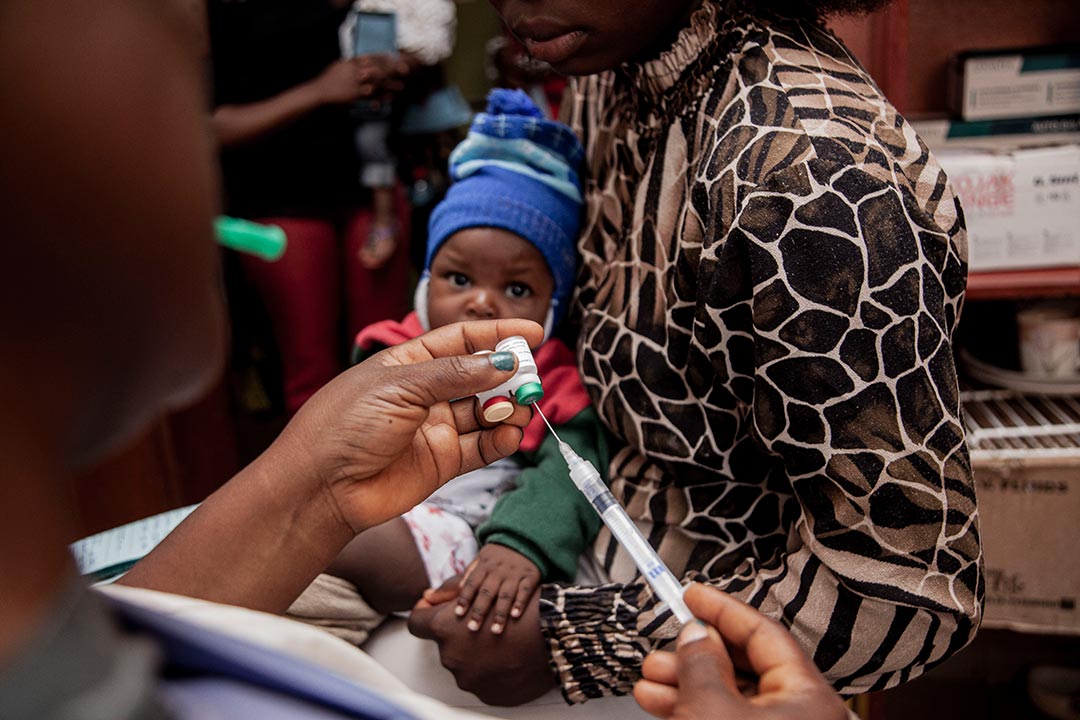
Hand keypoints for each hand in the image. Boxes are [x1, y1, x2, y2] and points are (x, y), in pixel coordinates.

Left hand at [266, 320, 543, 534]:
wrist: (321, 487)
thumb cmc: (345, 425)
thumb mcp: (399, 386)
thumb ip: (455, 374)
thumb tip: (502, 361)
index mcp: (409, 364)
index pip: (461, 341)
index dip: (497, 335)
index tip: (533, 334)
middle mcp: (425, 394)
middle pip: (480, 376)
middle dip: (509, 375)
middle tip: (531, 378)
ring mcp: (436, 428)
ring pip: (486, 412)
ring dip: (508, 407)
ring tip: (520, 408)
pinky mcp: (443, 462)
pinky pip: (483, 447)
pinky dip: (502, 439)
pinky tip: (510, 433)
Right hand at [310, 56, 406, 104]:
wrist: (318, 93)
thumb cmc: (327, 81)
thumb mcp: (338, 67)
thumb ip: (349, 64)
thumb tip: (358, 61)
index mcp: (351, 63)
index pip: (371, 57)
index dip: (383, 58)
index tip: (393, 57)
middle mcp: (355, 71)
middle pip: (378, 68)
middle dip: (392, 69)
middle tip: (405, 70)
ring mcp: (355, 83)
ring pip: (377, 83)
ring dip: (390, 85)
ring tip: (401, 87)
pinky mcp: (354, 95)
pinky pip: (371, 96)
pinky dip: (381, 98)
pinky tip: (389, 100)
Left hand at [409, 576, 555, 704]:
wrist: (556, 636)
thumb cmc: (518, 602)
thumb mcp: (483, 586)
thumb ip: (449, 592)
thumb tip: (428, 598)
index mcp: (445, 628)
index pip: (416, 623)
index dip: (424, 615)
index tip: (436, 613)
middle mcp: (451, 656)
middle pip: (443, 644)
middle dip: (458, 635)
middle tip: (484, 626)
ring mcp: (468, 678)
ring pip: (463, 663)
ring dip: (475, 654)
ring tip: (500, 644)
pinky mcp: (486, 694)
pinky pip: (481, 680)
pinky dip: (490, 670)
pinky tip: (506, 659)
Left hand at [455, 544, 540, 633]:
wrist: (525, 540)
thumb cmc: (499, 555)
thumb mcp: (482, 557)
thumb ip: (469, 573)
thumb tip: (456, 589)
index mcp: (485, 565)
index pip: (472, 583)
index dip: (465, 598)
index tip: (458, 613)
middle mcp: (498, 570)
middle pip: (487, 592)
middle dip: (479, 610)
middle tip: (473, 628)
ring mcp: (515, 574)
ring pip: (505, 594)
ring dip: (500, 612)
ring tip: (495, 630)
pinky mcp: (530, 576)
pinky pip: (525, 590)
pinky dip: (520, 602)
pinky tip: (515, 615)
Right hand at [633, 584, 848, 719]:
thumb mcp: (712, 709)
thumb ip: (702, 664)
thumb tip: (695, 635)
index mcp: (810, 697)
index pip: (763, 632)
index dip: (721, 608)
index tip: (690, 593)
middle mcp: (804, 715)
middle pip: (745, 663)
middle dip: (695, 651)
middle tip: (665, 640)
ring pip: (731, 694)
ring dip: (686, 682)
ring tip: (651, 677)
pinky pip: (726, 718)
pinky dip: (693, 706)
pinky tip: (661, 702)